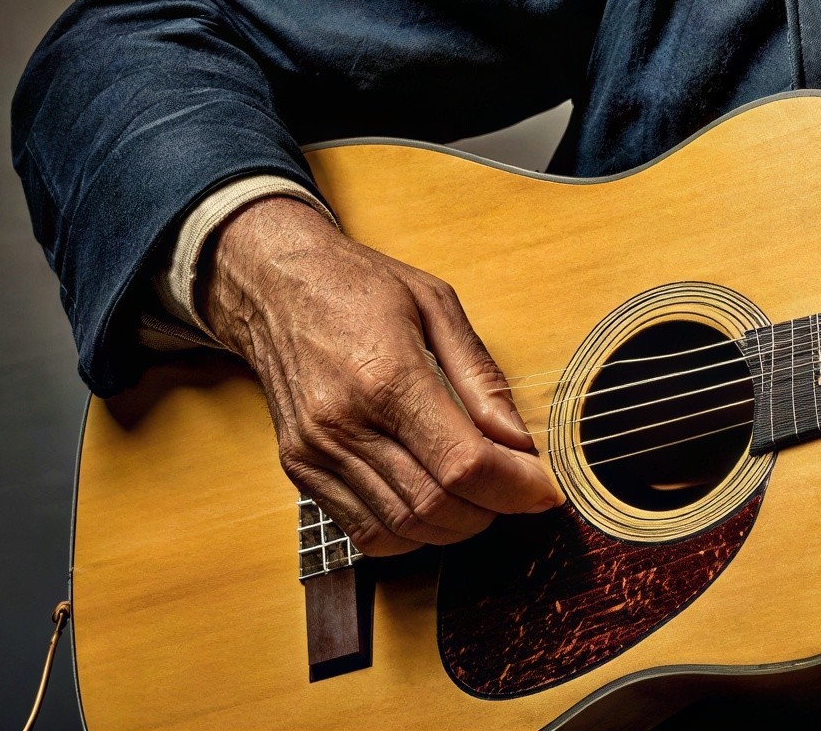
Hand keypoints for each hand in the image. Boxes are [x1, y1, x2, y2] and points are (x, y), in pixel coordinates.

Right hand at [204, 195, 561, 554]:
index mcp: (386, 377)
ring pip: (400, 528)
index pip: (462, 463)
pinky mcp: (299, 471)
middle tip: (518, 490)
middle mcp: (344, 424)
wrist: (275, 286)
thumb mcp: (437, 304)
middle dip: (491, 511)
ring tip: (481, 497)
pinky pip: (362, 530)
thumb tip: (518, 440)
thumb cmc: (359, 287)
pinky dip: (410, 534)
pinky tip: (434, 503)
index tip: (545, 489)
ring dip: (454, 527)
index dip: (514, 487)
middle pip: (434, 506)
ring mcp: (316, 454)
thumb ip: (481, 376)